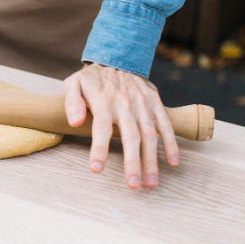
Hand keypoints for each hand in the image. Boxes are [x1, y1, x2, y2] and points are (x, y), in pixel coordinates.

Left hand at [63, 63, 178, 188]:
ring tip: (151, 182)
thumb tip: (74, 122)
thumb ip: (72, 102)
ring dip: (152, 160)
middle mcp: (125, 105)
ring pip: (150, 135)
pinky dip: (171, 143)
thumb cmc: (92, 78)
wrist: (118, 58)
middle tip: (133, 185)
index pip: (101, 129)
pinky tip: (172, 162)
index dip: (99, 149)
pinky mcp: (155, 103)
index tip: (97, 169)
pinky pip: (165, 125)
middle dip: (132, 162)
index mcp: (103, 102)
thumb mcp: (74, 83)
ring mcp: (143, 105)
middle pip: (131, 137)